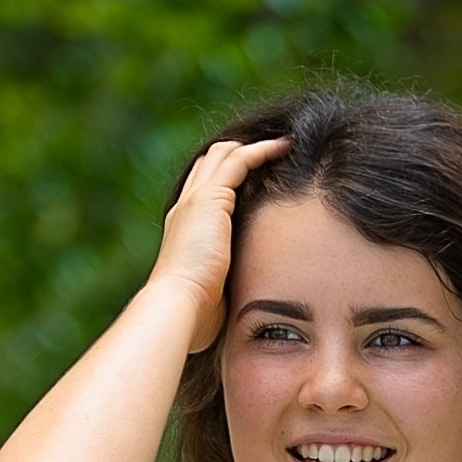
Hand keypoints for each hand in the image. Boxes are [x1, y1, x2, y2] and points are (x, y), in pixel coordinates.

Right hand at [151, 135, 292, 354]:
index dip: (226, 179)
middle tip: (271, 150)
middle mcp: (186, 208)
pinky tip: (285, 148)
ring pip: (225, 154)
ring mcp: (197, 200)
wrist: (176, 307)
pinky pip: (240, 161)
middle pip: (210, 163)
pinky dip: (263, 151)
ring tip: (284, 144)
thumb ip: (222, 290)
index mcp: (183, 230)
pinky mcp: (212, 198)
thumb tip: (239, 310)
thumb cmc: (192, 317)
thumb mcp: (210, 297)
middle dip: (238, 153)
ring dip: (254, 146)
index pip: (203, 191)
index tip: (253, 179)